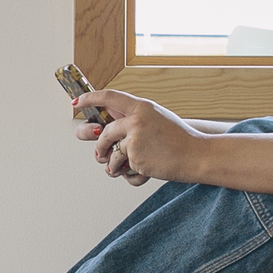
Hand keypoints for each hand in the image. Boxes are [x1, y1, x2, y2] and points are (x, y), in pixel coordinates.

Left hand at [72, 88, 197, 186]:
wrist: (196, 155)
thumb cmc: (178, 140)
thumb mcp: (157, 119)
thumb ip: (134, 120)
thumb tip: (106, 130)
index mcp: (141, 106)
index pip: (109, 96)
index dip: (90, 98)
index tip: (76, 102)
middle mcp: (136, 120)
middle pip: (104, 133)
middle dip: (100, 146)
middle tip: (101, 153)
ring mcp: (135, 139)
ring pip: (110, 155)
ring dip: (115, 166)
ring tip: (129, 167)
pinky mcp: (136, 157)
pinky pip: (122, 170)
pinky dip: (131, 176)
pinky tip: (147, 171)